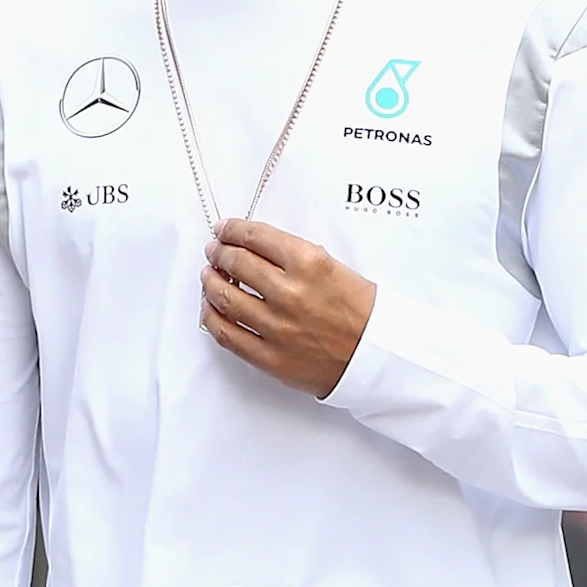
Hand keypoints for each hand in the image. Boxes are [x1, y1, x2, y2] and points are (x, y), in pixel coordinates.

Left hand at [201, 218, 377, 398]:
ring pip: (224, 297)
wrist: (377, 355)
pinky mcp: (269, 357)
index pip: (255, 237)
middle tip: (214, 250)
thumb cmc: (361, 311)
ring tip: (209, 275)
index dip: (233, 230)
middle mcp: (289, 293)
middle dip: (219, 252)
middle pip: (235, 263)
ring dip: (210, 281)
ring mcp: (276, 327)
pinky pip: (227, 334)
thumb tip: (253, 246)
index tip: (224, 229)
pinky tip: (210, 308)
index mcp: (308, 264)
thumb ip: (292, 255)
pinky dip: (211, 317)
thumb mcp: (333, 266)